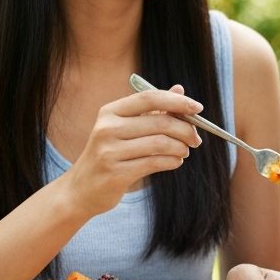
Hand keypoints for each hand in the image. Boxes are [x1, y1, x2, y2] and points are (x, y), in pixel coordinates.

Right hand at [62, 86, 201, 216]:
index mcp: (110, 112)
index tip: (198, 108)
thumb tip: (179, 89)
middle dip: (186, 130)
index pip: (149, 98)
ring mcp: (109, 151)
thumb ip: (153, 110)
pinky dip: (172, 161)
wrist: (81, 190)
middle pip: (160, 122)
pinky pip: (155, 162)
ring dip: (180, 148)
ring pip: (160, 143)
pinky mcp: (115, 173)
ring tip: (184, 151)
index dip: (177, 101)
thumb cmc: (110, 154)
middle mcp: (107, 128)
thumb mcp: (126, 128)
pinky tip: (176, 161)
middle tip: (196, 139)